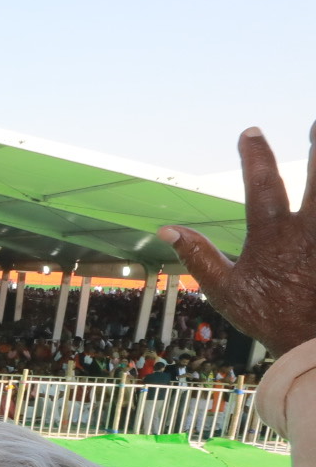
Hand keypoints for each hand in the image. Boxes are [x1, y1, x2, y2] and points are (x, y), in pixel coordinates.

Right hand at [163, 123, 315, 354]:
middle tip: (315, 123)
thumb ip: (198, 256)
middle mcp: (309, 230)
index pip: (263, 184)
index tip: (251, 132)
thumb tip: (166, 229)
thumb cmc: (269, 318)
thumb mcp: (225, 291)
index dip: (255, 155)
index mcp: (274, 236)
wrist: (315, 343)